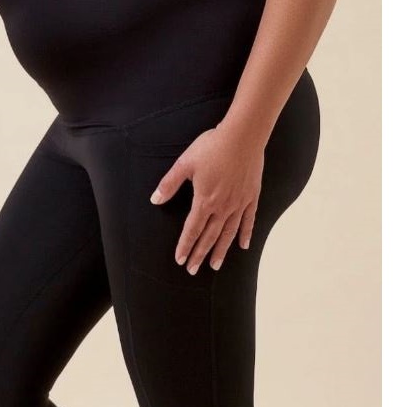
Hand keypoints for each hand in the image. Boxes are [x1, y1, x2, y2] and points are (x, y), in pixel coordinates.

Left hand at [149, 122, 264, 274]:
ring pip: (229, 233)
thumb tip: (155, 199)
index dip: (185, 245)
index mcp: (204, 200)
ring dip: (221, 250)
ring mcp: (239, 203)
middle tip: (193, 270)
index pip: (192, 229)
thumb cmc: (212, 147)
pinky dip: (245, 234)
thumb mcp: (185, 163)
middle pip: (210, 236)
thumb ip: (170, 184)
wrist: (243, 136)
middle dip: (200, 254)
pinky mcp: (252, 196)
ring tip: (216, 265)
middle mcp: (223, 207)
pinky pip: (249, 220)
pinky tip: (243, 246)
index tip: (180, 260)